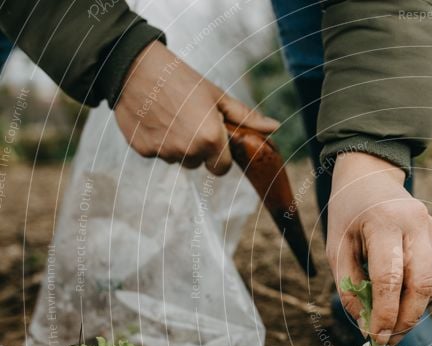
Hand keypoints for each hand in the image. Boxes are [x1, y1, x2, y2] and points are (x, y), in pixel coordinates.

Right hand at [114, 41, 278, 174]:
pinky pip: (158, 153)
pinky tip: (155, 119)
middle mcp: (188, 150)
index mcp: (210, 139)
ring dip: (178, 146)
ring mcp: (164, 152)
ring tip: (172, 117)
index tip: (215, 141)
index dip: (220, 157)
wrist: (134, 67)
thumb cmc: (181, 79)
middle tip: (190, 121)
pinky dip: (158, 141)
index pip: (222, 169)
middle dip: (199, 150)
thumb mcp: (217, 97)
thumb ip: (246, 118)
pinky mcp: (143, 151)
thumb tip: (274, 127)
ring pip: (178, 160)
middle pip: (199, 164)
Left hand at [327, 152, 431, 345]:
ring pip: (431, 282)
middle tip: (388, 339)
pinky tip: (399, 303)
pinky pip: (431, 273)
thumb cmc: (348, 213)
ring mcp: (429, 227)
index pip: (390, 279)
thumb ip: (350, 286)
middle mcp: (414, 223)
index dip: (385, 314)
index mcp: (384, 222)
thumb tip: (367, 325)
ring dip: (414, 310)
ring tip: (393, 326)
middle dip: (406, 319)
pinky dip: (416, 294)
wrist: (369, 176)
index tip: (376, 338)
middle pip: (421, 284)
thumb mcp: (336, 248)